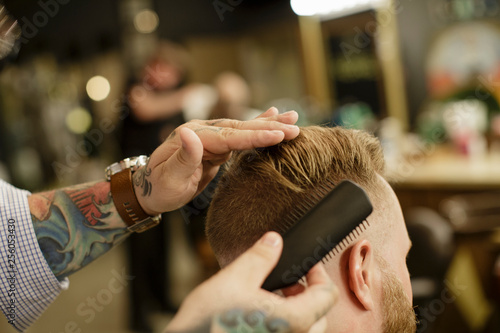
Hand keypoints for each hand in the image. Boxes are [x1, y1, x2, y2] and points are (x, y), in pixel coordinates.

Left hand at [134, 107, 299, 214]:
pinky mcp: (216, 145)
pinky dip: (257, 127)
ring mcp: (211, 136)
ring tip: (292, 117)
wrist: (151, 189)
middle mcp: (203, 131)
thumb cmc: (159, 187)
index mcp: (193, 136)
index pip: (229, 136)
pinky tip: (271, 116)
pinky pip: (240, 136)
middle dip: (269, 127)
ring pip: (243, 129)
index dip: (254, 135)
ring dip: (268, 124)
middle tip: (295, 126)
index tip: (277, 134)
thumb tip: (190, 132)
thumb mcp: (169, 177)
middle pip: (240, 128)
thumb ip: (183, 156)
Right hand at [165, 232, 337, 332]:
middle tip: (287, 280)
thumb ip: (260, 257)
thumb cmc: (208, 322)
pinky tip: (260, 314)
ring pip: (306, 328)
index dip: (319, 274)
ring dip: (296, 309)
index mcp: (294, 321)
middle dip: (307, 293)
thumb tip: (274, 241)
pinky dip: (284, 323)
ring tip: (271, 296)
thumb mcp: (235, 279)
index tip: (307, 265)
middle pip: (320, 314)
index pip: (327, 295)